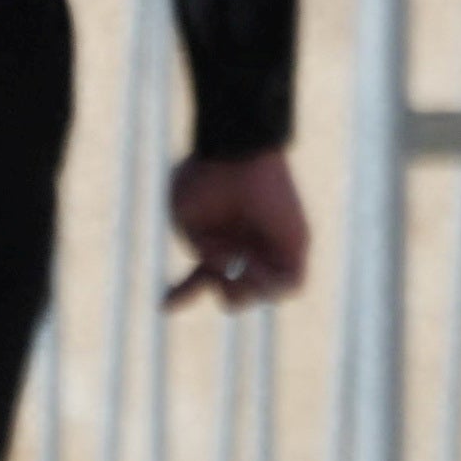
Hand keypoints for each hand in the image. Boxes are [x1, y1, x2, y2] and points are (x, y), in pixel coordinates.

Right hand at [163, 147, 313, 305]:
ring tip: (238, 261)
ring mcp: (270, 248)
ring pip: (259, 295)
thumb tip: (226, 270)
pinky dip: (268, 284)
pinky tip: (251, 262)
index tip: (166, 306)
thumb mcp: (187, 220)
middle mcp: (244, 247)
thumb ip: (203, 254)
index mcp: (216, 241)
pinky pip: (291, 285)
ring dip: (243, 289)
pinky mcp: (295, 245)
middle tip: (216, 264)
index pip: (202, 279)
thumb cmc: (206, 179)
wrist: (235, 153)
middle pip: (233, 294)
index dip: (183, 294)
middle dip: (221, 289)